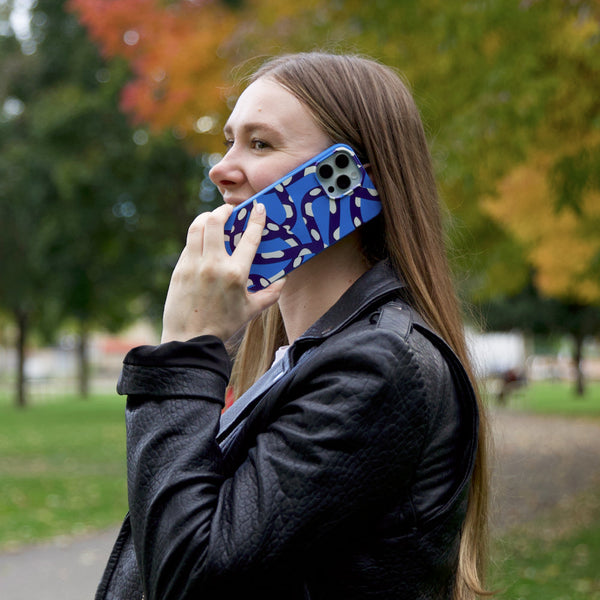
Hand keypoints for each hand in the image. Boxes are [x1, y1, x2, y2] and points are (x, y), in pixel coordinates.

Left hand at [161, 203, 285, 342]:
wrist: (190, 339)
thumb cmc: (223, 326)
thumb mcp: (252, 311)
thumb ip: (271, 293)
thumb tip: (283, 279)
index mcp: (235, 274)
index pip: (249, 238)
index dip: (256, 219)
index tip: (259, 208)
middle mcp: (213, 265)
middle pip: (215, 221)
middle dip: (223, 210)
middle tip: (229, 211)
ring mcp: (193, 265)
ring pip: (196, 226)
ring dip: (206, 218)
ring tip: (213, 219)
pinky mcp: (179, 269)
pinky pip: (188, 244)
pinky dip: (197, 238)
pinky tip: (203, 242)